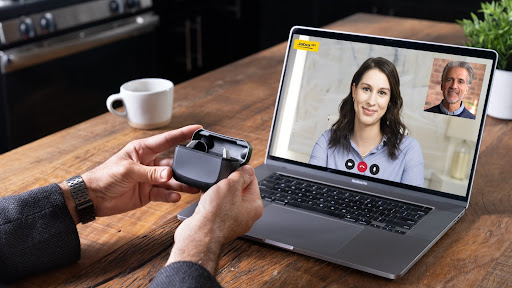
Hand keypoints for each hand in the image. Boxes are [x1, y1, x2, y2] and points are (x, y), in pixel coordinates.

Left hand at [66, 125, 201, 218]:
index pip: (167, 139)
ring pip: (171, 180)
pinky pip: (164, 193)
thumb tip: (169, 174)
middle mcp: (148, 163)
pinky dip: (170, 195)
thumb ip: (150, 173)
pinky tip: (175, 197)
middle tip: (197, 169)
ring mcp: (149, 178)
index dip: (183, 134)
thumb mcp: (128, 171)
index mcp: (142, 149)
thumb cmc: (104, 177)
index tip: (198, 129)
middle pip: (173, 162)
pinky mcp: (148, 193)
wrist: (92, 198)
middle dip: (185, 166)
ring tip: (192, 187)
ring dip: (181, 183)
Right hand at [167, 165, 262, 273]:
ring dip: (219, 192)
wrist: (198, 235)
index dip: (242, 171)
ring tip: (213, 192)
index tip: (234, 167)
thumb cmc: (216, 216)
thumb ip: (240, 175)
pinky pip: (217, 207)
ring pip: (227, 198)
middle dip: (229, 183)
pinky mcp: (218, 224)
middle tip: (221, 181)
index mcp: (255, 206)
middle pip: (240, 190)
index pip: (253, 181)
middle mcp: (246, 216)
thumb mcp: (230, 186)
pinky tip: (206, 199)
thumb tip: (247, 169)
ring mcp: (232, 221)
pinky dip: (211, 201)